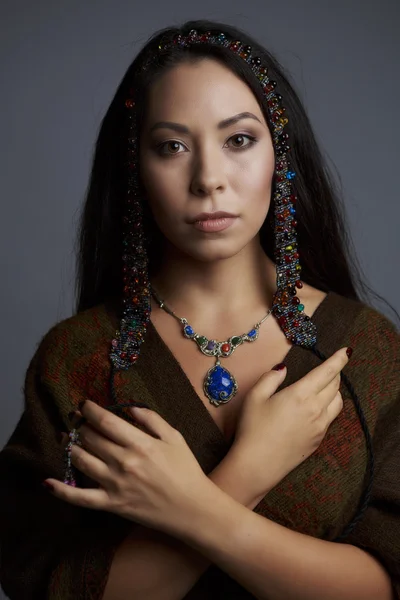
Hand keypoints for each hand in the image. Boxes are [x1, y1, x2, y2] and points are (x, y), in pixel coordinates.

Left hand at [44, 400, 210, 538]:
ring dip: (70, 446)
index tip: (84, 404)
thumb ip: (152, 419)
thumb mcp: (174, 437)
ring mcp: (115, 485)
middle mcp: (124, 462)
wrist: (192, 508)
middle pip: (92, 438)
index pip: (106, 422)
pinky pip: (81, 498)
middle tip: (74, 418)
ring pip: (82, 461)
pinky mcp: (111, 504)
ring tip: (64, 436)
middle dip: (80, 425)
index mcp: (140, 443)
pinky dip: (62, 491)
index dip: (90, 410)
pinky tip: (47, 481)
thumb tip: (129, 407)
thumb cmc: (186, 470)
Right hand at [230, 347, 349, 499]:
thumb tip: (283, 369)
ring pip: (338, 402)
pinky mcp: (318, 440)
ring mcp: (320, 426)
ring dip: (335, 390)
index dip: (339, 359)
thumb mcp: (255, 396)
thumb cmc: (253, 429)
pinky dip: (329, 407)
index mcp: (301, 394)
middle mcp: (316, 409)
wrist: (258, 464)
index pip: (327, 372)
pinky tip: (316, 408)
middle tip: (329, 367)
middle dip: (335, 373)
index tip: (346, 351)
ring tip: (325, 387)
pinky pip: (331, 418)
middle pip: (335, 385)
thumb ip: (271, 378)